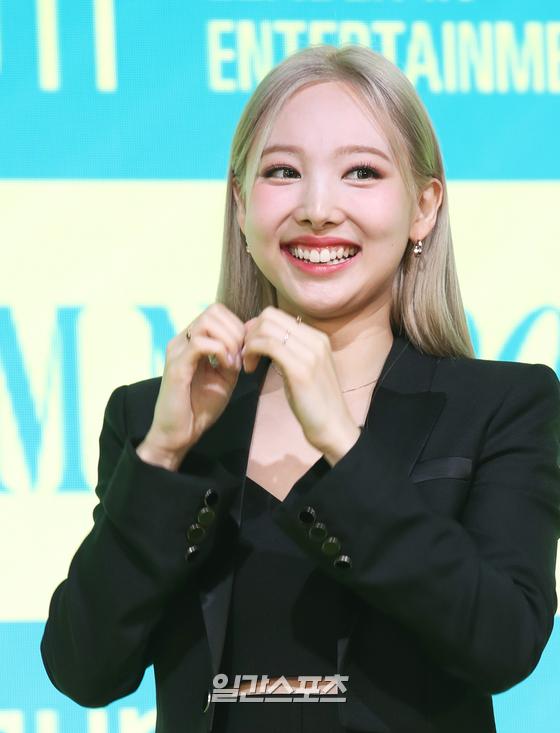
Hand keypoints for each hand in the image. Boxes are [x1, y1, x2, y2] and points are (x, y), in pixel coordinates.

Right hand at [143, 303, 244, 461]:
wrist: (179, 434)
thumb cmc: (199, 407)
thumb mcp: (224, 378)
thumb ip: (234, 356)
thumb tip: (248, 340)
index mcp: (192, 341)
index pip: (216, 312)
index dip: (236, 325)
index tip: (244, 350)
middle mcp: (182, 341)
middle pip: (213, 311)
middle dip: (236, 331)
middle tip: (241, 356)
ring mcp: (177, 351)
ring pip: (206, 322)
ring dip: (229, 340)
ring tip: (233, 362)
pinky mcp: (176, 366)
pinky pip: (200, 344)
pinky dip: (220, 351)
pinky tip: (227, 367)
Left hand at [241, 306, 358, 454]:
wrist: (333, 426)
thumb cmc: (314, 402)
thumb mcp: (302, 369)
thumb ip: (288, 351)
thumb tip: (263, 339)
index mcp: (317, 337)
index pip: (277, 315)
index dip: (256, 328)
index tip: (249, 347)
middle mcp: (315, 339)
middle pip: (269, 316)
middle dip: (249, 333)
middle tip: (244, 355)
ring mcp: (310, 352)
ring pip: (266, 329)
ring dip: (248, 345)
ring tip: (248, 364)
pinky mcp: (301, 368)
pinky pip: (269, 346)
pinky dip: (252, 353)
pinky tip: (250, 369)